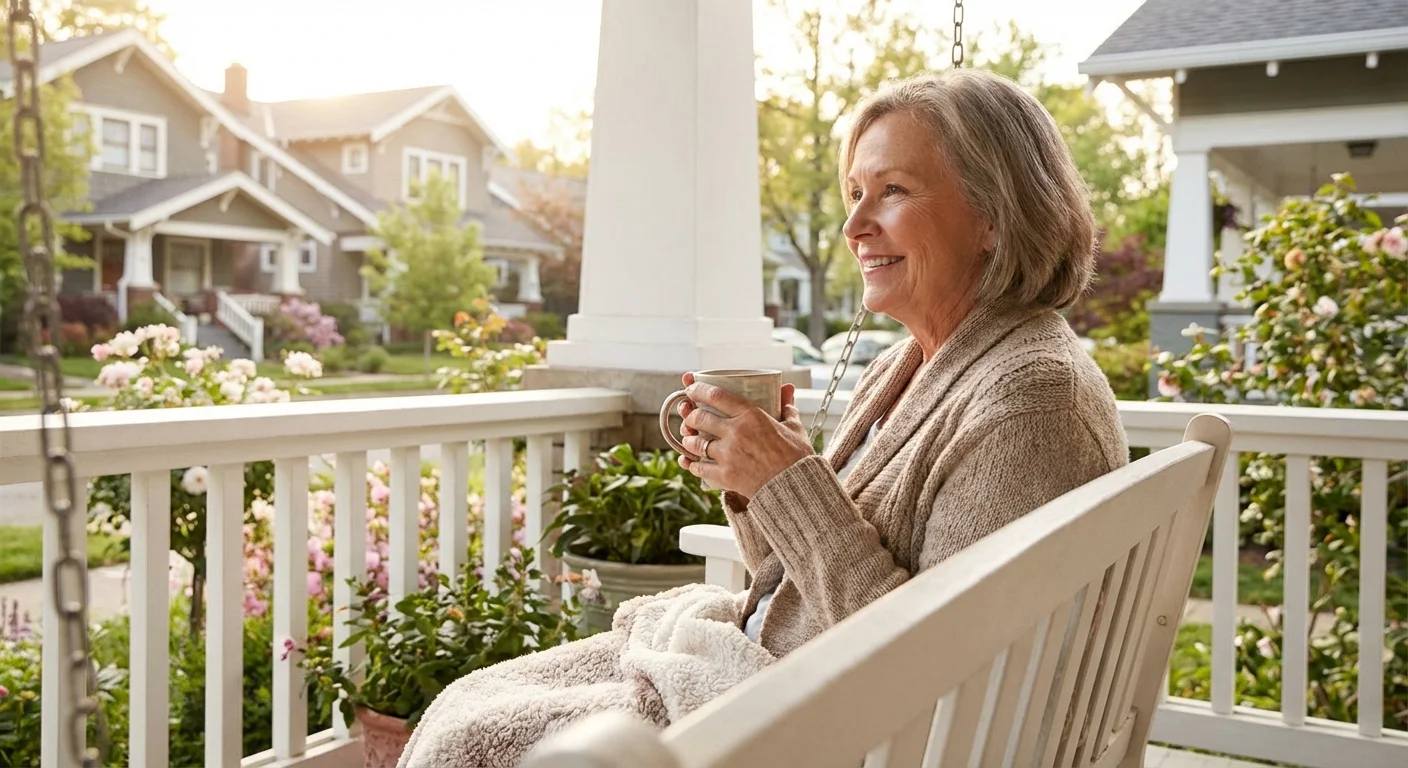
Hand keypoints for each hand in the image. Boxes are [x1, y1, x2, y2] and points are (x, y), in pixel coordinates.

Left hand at [675, 373, 812, 497]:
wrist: (796, 488)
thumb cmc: (796, 456)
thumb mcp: (794, 427)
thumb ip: (786, 407)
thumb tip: (788, 389)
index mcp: (751, 415)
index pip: (716, 395)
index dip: (698, 390)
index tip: (691, 389)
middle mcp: (735, 432)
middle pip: (699, 417)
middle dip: (690, 415)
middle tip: (690, 416)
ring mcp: (728, 454)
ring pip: (695, 443)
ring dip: (689, 440)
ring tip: (690, 439)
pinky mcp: (724, 476)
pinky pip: (699, 467)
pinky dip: (691, 464)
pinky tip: (690, 461)